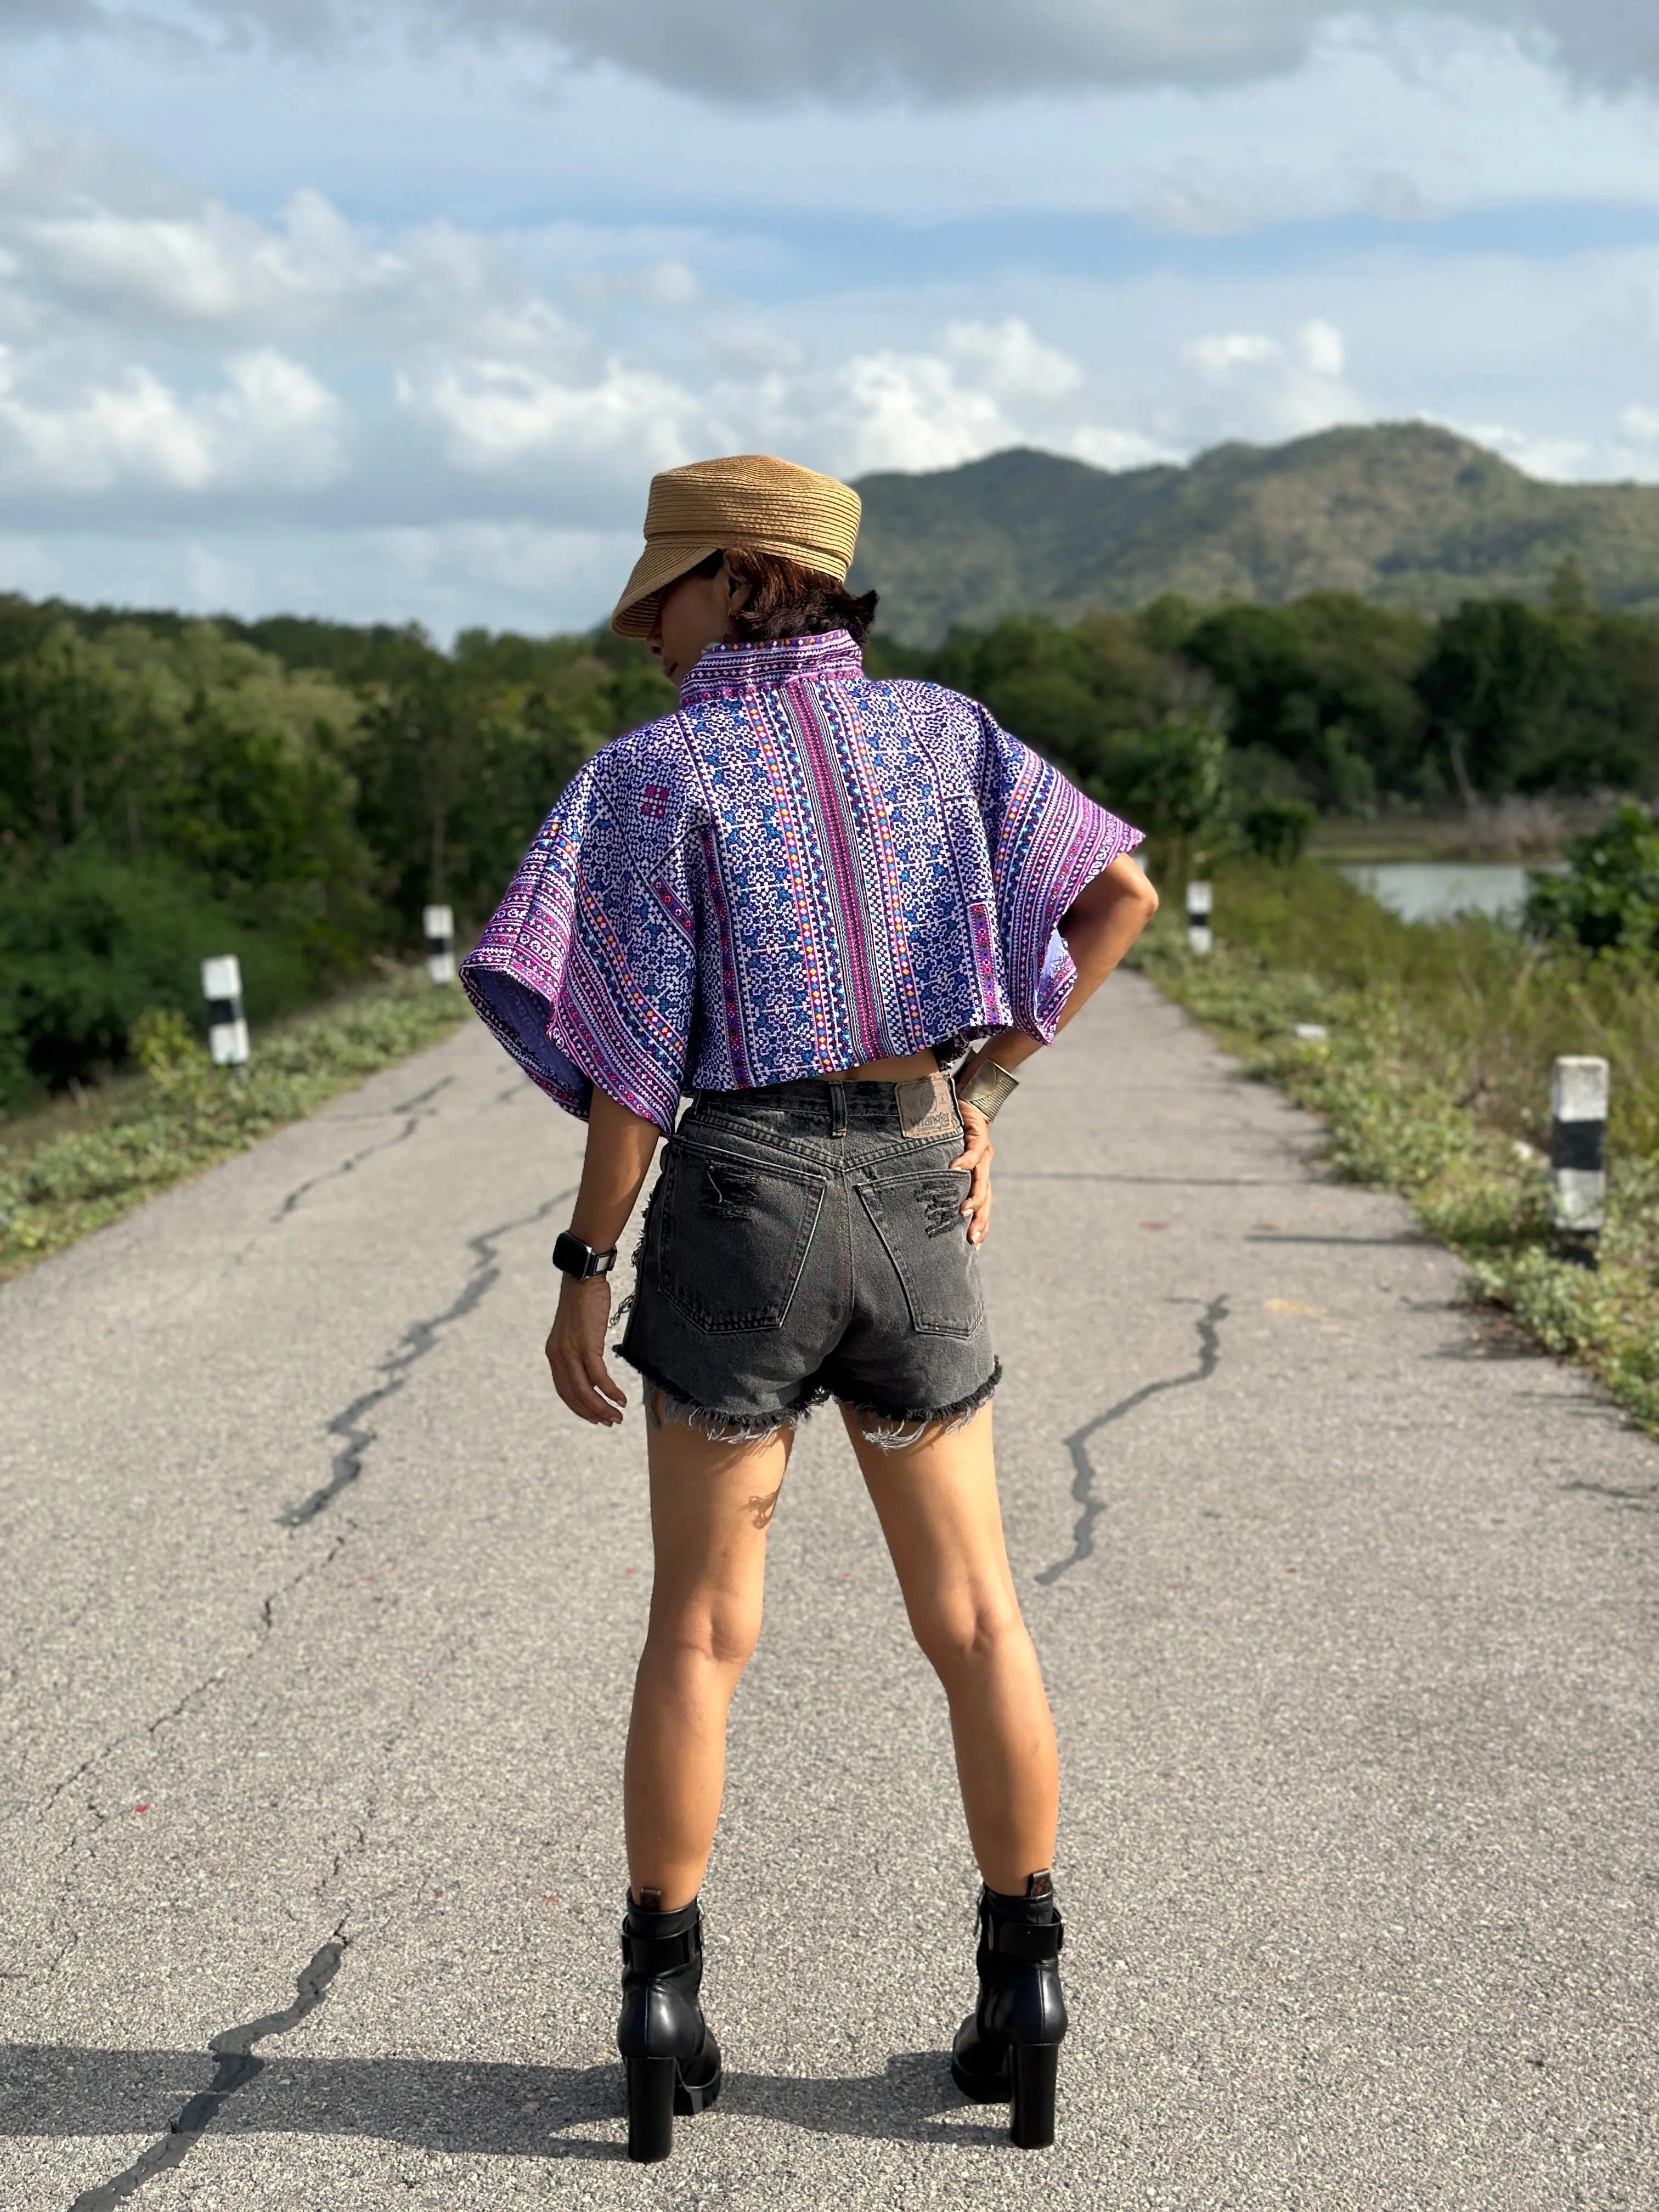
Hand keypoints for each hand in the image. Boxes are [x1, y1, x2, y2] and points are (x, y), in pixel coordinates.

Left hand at [546, 1275, 627, 1425]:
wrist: (582, 1277)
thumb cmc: (582, 1300)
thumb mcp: (574, 1330)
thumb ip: (577, 1350)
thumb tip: (591, 1366)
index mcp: (553, 1354)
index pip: (564, 1391)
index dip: (579, 1408)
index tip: (595, 1417)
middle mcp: (558, 1356)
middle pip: (574, 1396)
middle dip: (592, 1414)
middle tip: (610, 1422)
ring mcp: (571, 1352)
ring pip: (586, 1391)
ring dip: (603, 1408)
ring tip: (618, 1416)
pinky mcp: (587, 1345)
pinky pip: (599, 1377)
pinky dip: (610, 1391)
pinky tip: (621, 1398)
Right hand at [951, 1101, 994, 1246]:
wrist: (968, 1098)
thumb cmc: (954, 1131)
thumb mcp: (948, 1157)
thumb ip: (944, 1177)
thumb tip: (922, 1197)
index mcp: (979, 1175)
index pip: (983, 1204)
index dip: (981, 1223)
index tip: (975, 1244)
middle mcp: (984, 1166)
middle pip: (985, 1197)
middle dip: (979, 1218)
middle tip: (972, 1238)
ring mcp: (983, 1152)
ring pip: (982, 1179)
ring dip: (974, 1196)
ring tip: (964, 1211)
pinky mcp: (978, 1134)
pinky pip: (973, 1151)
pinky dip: (965, 1160)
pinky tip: (955, 1169)